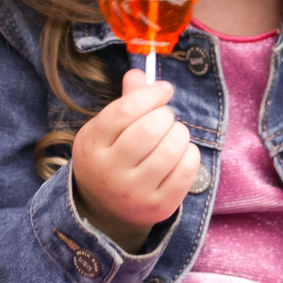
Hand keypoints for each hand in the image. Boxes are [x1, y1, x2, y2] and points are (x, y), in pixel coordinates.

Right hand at [69, 68, 202, 252]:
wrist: (105, 209)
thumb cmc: (110, 157)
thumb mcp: (106, 129)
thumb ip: (125, 101)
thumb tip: (141, 73)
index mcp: (92, 144)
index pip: (125, 110)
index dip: (151, 94)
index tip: (164, 90)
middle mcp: (109, 171)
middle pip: (149, 128)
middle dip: (166, 115)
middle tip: (165, 118)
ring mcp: (134, 192)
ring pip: (171, 148)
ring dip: (180, 133)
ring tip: (173, 135)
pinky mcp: (158, 207)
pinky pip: (186, 169)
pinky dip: (190, 153)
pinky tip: (181, 153)